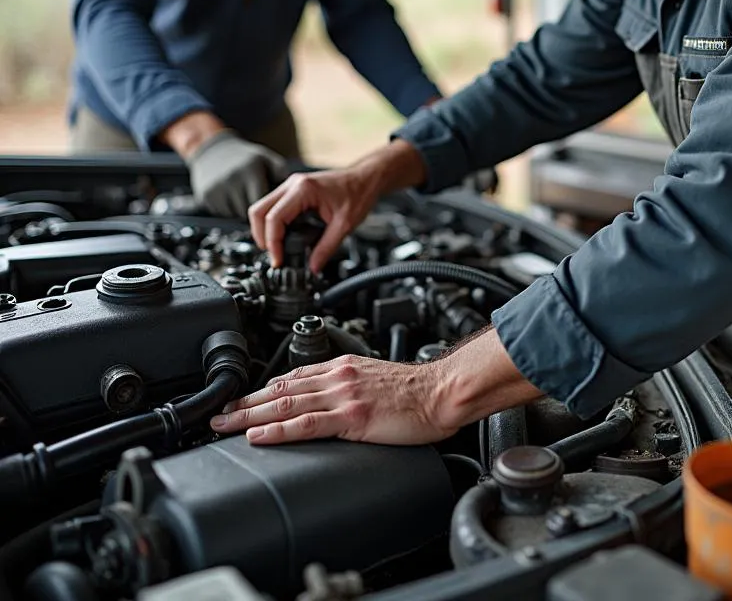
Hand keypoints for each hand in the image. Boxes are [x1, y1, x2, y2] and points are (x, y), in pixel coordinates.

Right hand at [187, 130, 289, 217]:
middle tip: (260, 203)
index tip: (275, 209)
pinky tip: (232, 197)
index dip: (270, 207)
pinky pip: (223, 214)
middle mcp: (233, 179)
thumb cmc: (245, 157)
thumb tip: (294, 194)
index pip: (265, 201)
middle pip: (250, 210)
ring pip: (236, 215)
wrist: (213, 149)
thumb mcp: (267, 159)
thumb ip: (281, 174)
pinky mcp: (206, 197)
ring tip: (244, 196)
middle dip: (258, 211)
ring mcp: (218, 188)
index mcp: (251, 170)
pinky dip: (229, 210)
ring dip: (242, 211)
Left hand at [209, 354, 455, 445]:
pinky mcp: (352, 417)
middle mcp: (338, 377)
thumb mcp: (375, 379)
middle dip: (245, 402)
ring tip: (225, 425)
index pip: (293, 376)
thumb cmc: (417, 391)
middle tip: (218, 413)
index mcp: (343, 367)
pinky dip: (278, 430)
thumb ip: (349, 385)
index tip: (241, 399)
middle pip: (280, 389)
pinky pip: (306, 424)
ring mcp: (343, 396)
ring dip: (249, 416)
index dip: (262, 389)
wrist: (442, 392)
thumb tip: (328, 400)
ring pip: (285, 405)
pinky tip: (258, 435)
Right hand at [249, 167, 380, 272]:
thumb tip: (313, 267)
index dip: (272, 242)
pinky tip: (284, 238)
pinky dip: (272, 224)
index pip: (274, 218)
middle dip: (262, 237)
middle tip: (274, 256)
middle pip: (258, 211)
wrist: (366, 179)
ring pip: (262, 209)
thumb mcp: (345, 225)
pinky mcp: (293, 191)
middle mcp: (293, 184)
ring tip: (278, 250)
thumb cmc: (358, 193)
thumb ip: (327, 248)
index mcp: (304, 189)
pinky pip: (273, 208)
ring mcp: (291, 186)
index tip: (278, 260)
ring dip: (265, 231)